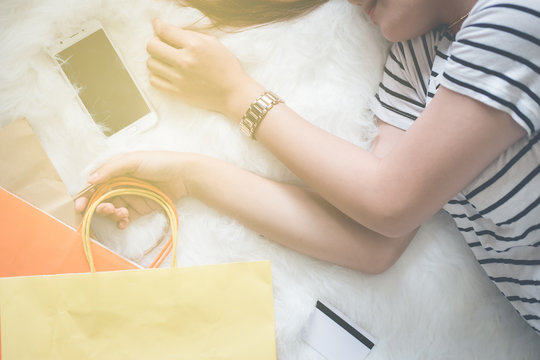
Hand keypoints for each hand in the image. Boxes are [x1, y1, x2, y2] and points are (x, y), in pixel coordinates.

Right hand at [74, 151, 189, 228]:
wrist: (185, 175)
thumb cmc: (160, 162)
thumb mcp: (134, 160)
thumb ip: (111, 169)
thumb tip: (90, 179)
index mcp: (117, 170)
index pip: (95, 184)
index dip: (86, 195)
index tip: (80, 205)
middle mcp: (121, 183)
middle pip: (101, 198)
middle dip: (99, 206)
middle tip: (105, 208)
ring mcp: (131, 196)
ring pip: (112, 209)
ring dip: (111, 213)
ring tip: (121, 212)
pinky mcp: (141, 208)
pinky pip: (125, 218)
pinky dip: (121, 222)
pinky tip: (123, 222)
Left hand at [146, 18, 263, 119]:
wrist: (234, 93)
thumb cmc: (226, 66)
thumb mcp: (213, 43)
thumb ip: (190, 35)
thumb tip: (167, 29)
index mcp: (195, 45)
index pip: (164, 31)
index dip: (158, 26)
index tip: (158, 26)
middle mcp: (185, 61)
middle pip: (152, 46)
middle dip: (155, 43)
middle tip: (163, 45)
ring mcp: (179, 78)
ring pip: (151, 64)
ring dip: (156, 60)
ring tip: (166, 61)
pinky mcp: (177, 92)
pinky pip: (154, 81)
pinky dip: (157, 76)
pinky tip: (167, 74)